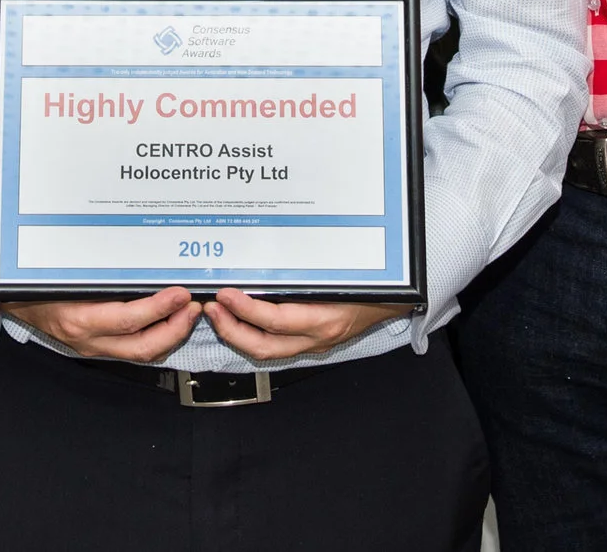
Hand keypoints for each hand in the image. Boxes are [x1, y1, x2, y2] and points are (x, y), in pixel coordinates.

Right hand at [0, 286, 202, 361]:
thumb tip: (141, 260)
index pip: (128, 321)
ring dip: (170, 334)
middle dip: (175, 329)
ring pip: (141, 352)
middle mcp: (89, 339)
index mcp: (79, 319)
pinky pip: (133, 348)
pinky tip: (170, 321)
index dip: (159, 309)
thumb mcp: (65, 272)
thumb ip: (100, 272)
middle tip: (194, 307)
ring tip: (188, 313)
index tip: (180, 293)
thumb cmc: (38, 282)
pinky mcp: (99, 347)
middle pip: (142, 347)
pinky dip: (157, 337)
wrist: (15, 301)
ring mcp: (94, 347)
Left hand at [203, 289, 411, 361]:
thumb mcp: (339, 272)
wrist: (394, 300)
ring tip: (219, 313)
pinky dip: (252, 333)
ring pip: (266, 350)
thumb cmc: (371, 283)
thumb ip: (307, 270)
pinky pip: (275, 345)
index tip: (225, 295)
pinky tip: (239, 318)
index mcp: (324, 319)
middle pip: (263, 346)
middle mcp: (316, 337)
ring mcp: (313, 344)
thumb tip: (267, 256)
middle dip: (231, 330)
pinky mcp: (311, 343)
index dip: (246, 310)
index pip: (276, 321)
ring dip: (237, 333)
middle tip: (212, 308)